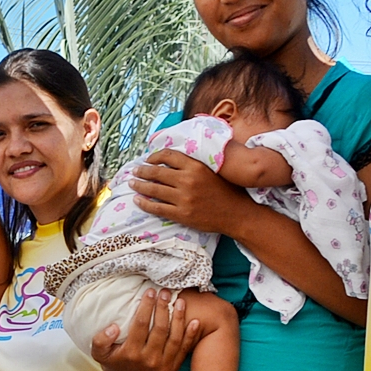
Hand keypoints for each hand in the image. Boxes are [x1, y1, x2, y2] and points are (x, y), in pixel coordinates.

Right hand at [93, 289, 200, 370]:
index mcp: (131, 354)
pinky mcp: (172, 368)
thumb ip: (101, 340)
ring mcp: (163, 365)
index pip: (141, 325)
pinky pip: (184, 349)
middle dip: (163, 308)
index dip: (146, 307)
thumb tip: (114, 327)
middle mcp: (149, 360)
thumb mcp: (99, 353)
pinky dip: (191, 335)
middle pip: (160, 329)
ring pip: (175, 338)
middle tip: (165, 292)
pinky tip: (194, 321)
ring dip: (179, 318)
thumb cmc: (113, 361)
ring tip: (180, 301)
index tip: (150, 292)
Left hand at [127, 148, 253, 236]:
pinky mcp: (182, 214)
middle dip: (142, 171)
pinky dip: (145, 204)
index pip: (168, 156)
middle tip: (134, 171)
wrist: (237, 213)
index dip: (155, 156)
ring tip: (132, 183)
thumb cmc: (227, 190)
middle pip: (157, 172)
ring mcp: (183, 199)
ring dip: (140, 186)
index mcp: (196, 166)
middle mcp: (188, 181)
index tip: (148, 159)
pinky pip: (157, 208)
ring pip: (154, 190)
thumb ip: (195, 163)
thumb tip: (175, 157)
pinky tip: (137, 200)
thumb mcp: (213, 170)